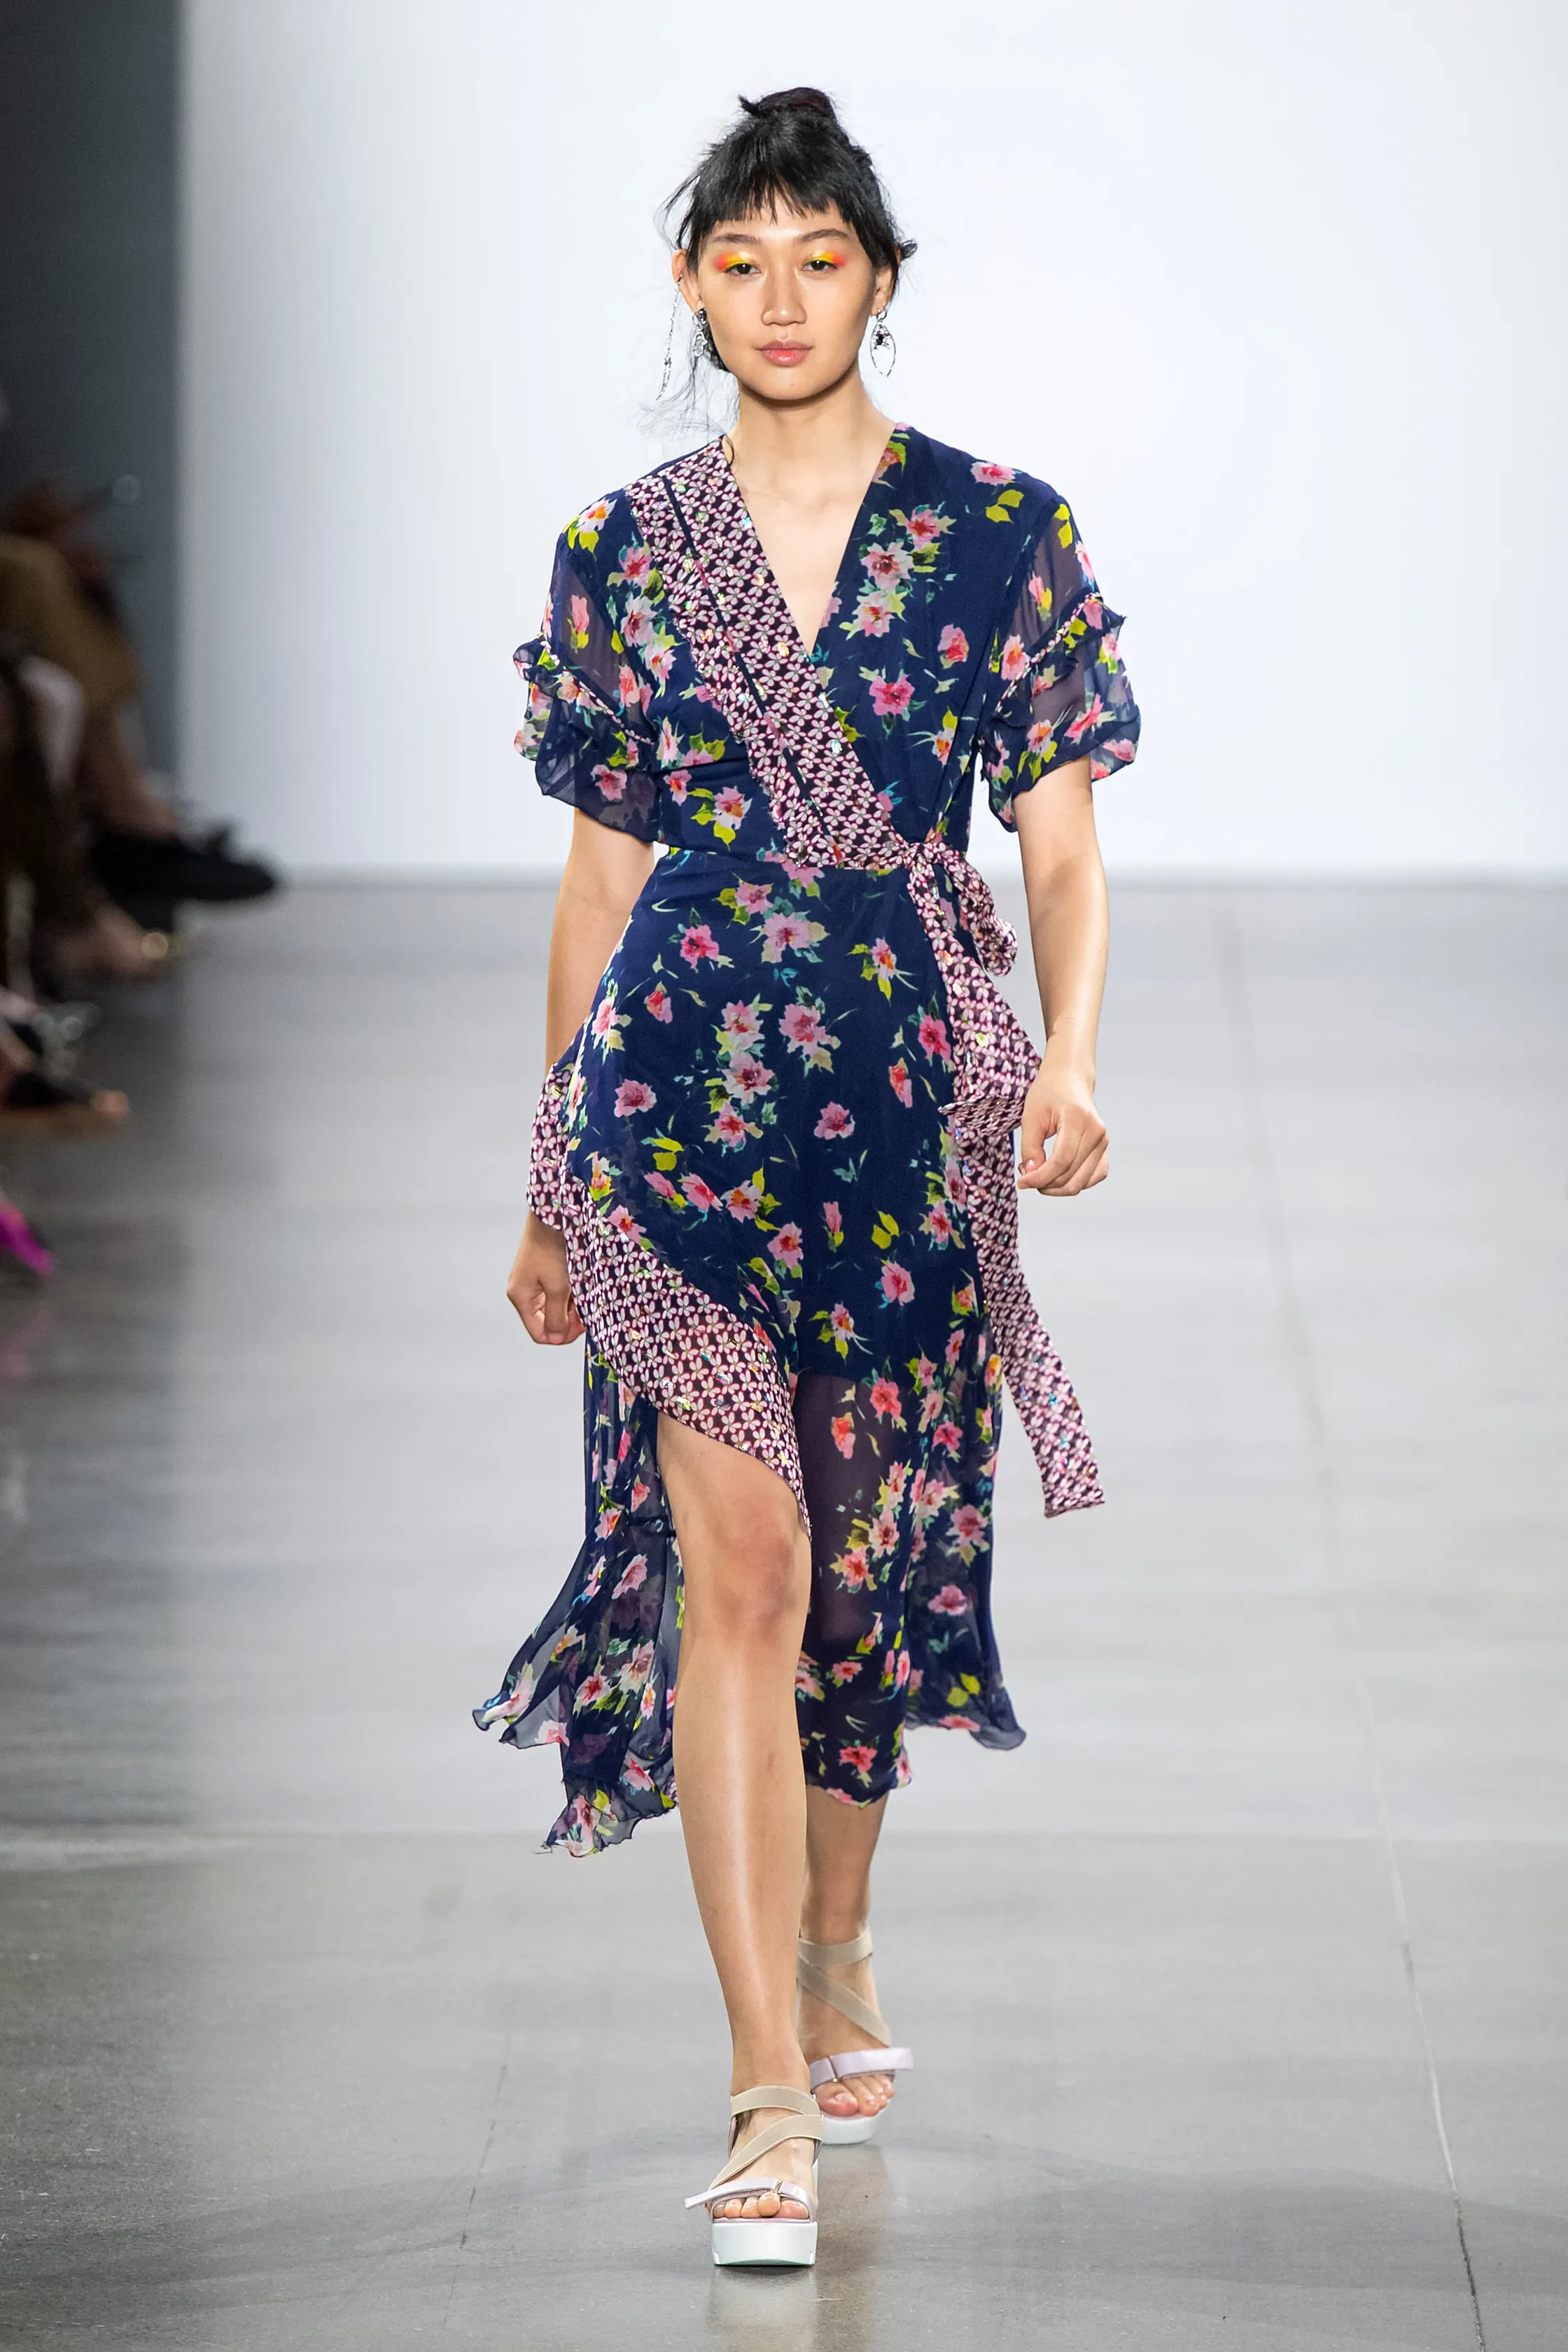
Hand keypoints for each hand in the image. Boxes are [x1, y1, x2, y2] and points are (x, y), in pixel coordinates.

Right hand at [506, 1214, 583, 1343]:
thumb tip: (556, 1339)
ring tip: (586, 1295)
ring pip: (554, 1306)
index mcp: (521, 1297)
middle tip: (588, 1310)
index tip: (582, 1326)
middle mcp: (524, 1291)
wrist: (553, 1214)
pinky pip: (556, 1292)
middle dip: (569, 1319)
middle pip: (547, 1320)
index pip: (540, 1333)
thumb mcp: (558, 1287)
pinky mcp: (542, 1271)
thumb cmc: (552, 1248)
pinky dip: (569, 1293)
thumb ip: (556, 1317)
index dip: (562, 1335)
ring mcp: (533, 1281)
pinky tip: (581, 1286)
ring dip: (571, 1306)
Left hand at [1017, 1058, 1107, 1196]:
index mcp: (1079, 1120)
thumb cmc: (1049, 1092)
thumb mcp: (1031, 1116)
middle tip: (1026, 1174)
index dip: (1040, 1178)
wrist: (1069, 1079)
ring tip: (1039, 1172)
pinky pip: (1091, 1178)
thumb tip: (1031, 1175)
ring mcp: (1103, 1143)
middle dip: (1045, 1184)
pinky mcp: (1103, 1150)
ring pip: (1080, 1183)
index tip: (1022, 1181)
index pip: (1061, 1162)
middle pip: (1071, 1176)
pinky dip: (1072, 1183)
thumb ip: (1030, 1147)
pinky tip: (1056, 1175)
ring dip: (1056, 1187)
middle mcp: (1097, 1133)